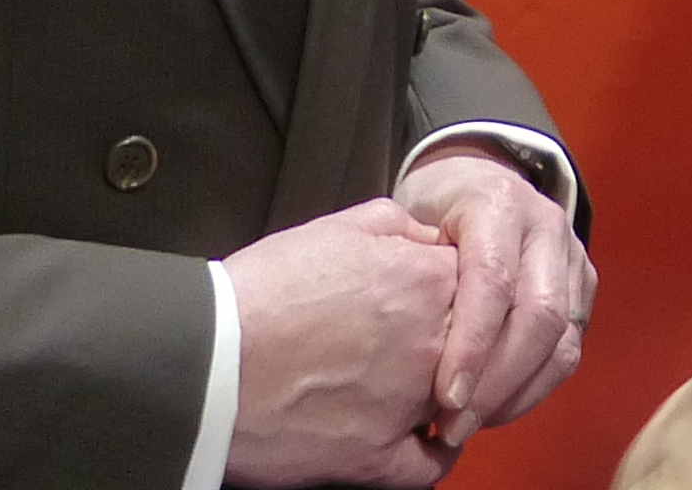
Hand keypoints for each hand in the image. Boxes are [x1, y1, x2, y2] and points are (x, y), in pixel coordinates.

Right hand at [222, 198, 462, 488]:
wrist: (209, 360)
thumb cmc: (262, 293)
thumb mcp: (337, 227)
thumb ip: (400, 227)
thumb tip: (431, 240)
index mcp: (428, 280)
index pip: (482, 283)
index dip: (456, 291)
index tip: (436, 298)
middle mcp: (433, 343)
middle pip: (477, 342)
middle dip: (455, 340)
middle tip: (420, 340)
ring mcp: (410, 406)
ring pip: (462, 400)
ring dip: (447, 393)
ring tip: (411, 384)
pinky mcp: (379, 460)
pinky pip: (431, 464)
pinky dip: (431, 453)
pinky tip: (416, 438)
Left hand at [395, 149, 594, 448]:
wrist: (475, 185)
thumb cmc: (430, 214)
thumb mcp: (408, 222)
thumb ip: (402, 266)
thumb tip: (394, 347)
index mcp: (497, 202)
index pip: (494, 278)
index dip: (472, 343)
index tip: (444, 398)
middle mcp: (545, 225)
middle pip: (539, 314)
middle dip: (498, 382)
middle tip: (454, 426)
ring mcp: (571, 256)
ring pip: (562, 340)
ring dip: (517, 395)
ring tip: (470, 424)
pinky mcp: (583, 288)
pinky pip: (569, 351)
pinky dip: (532, 390)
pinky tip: (494, 409)